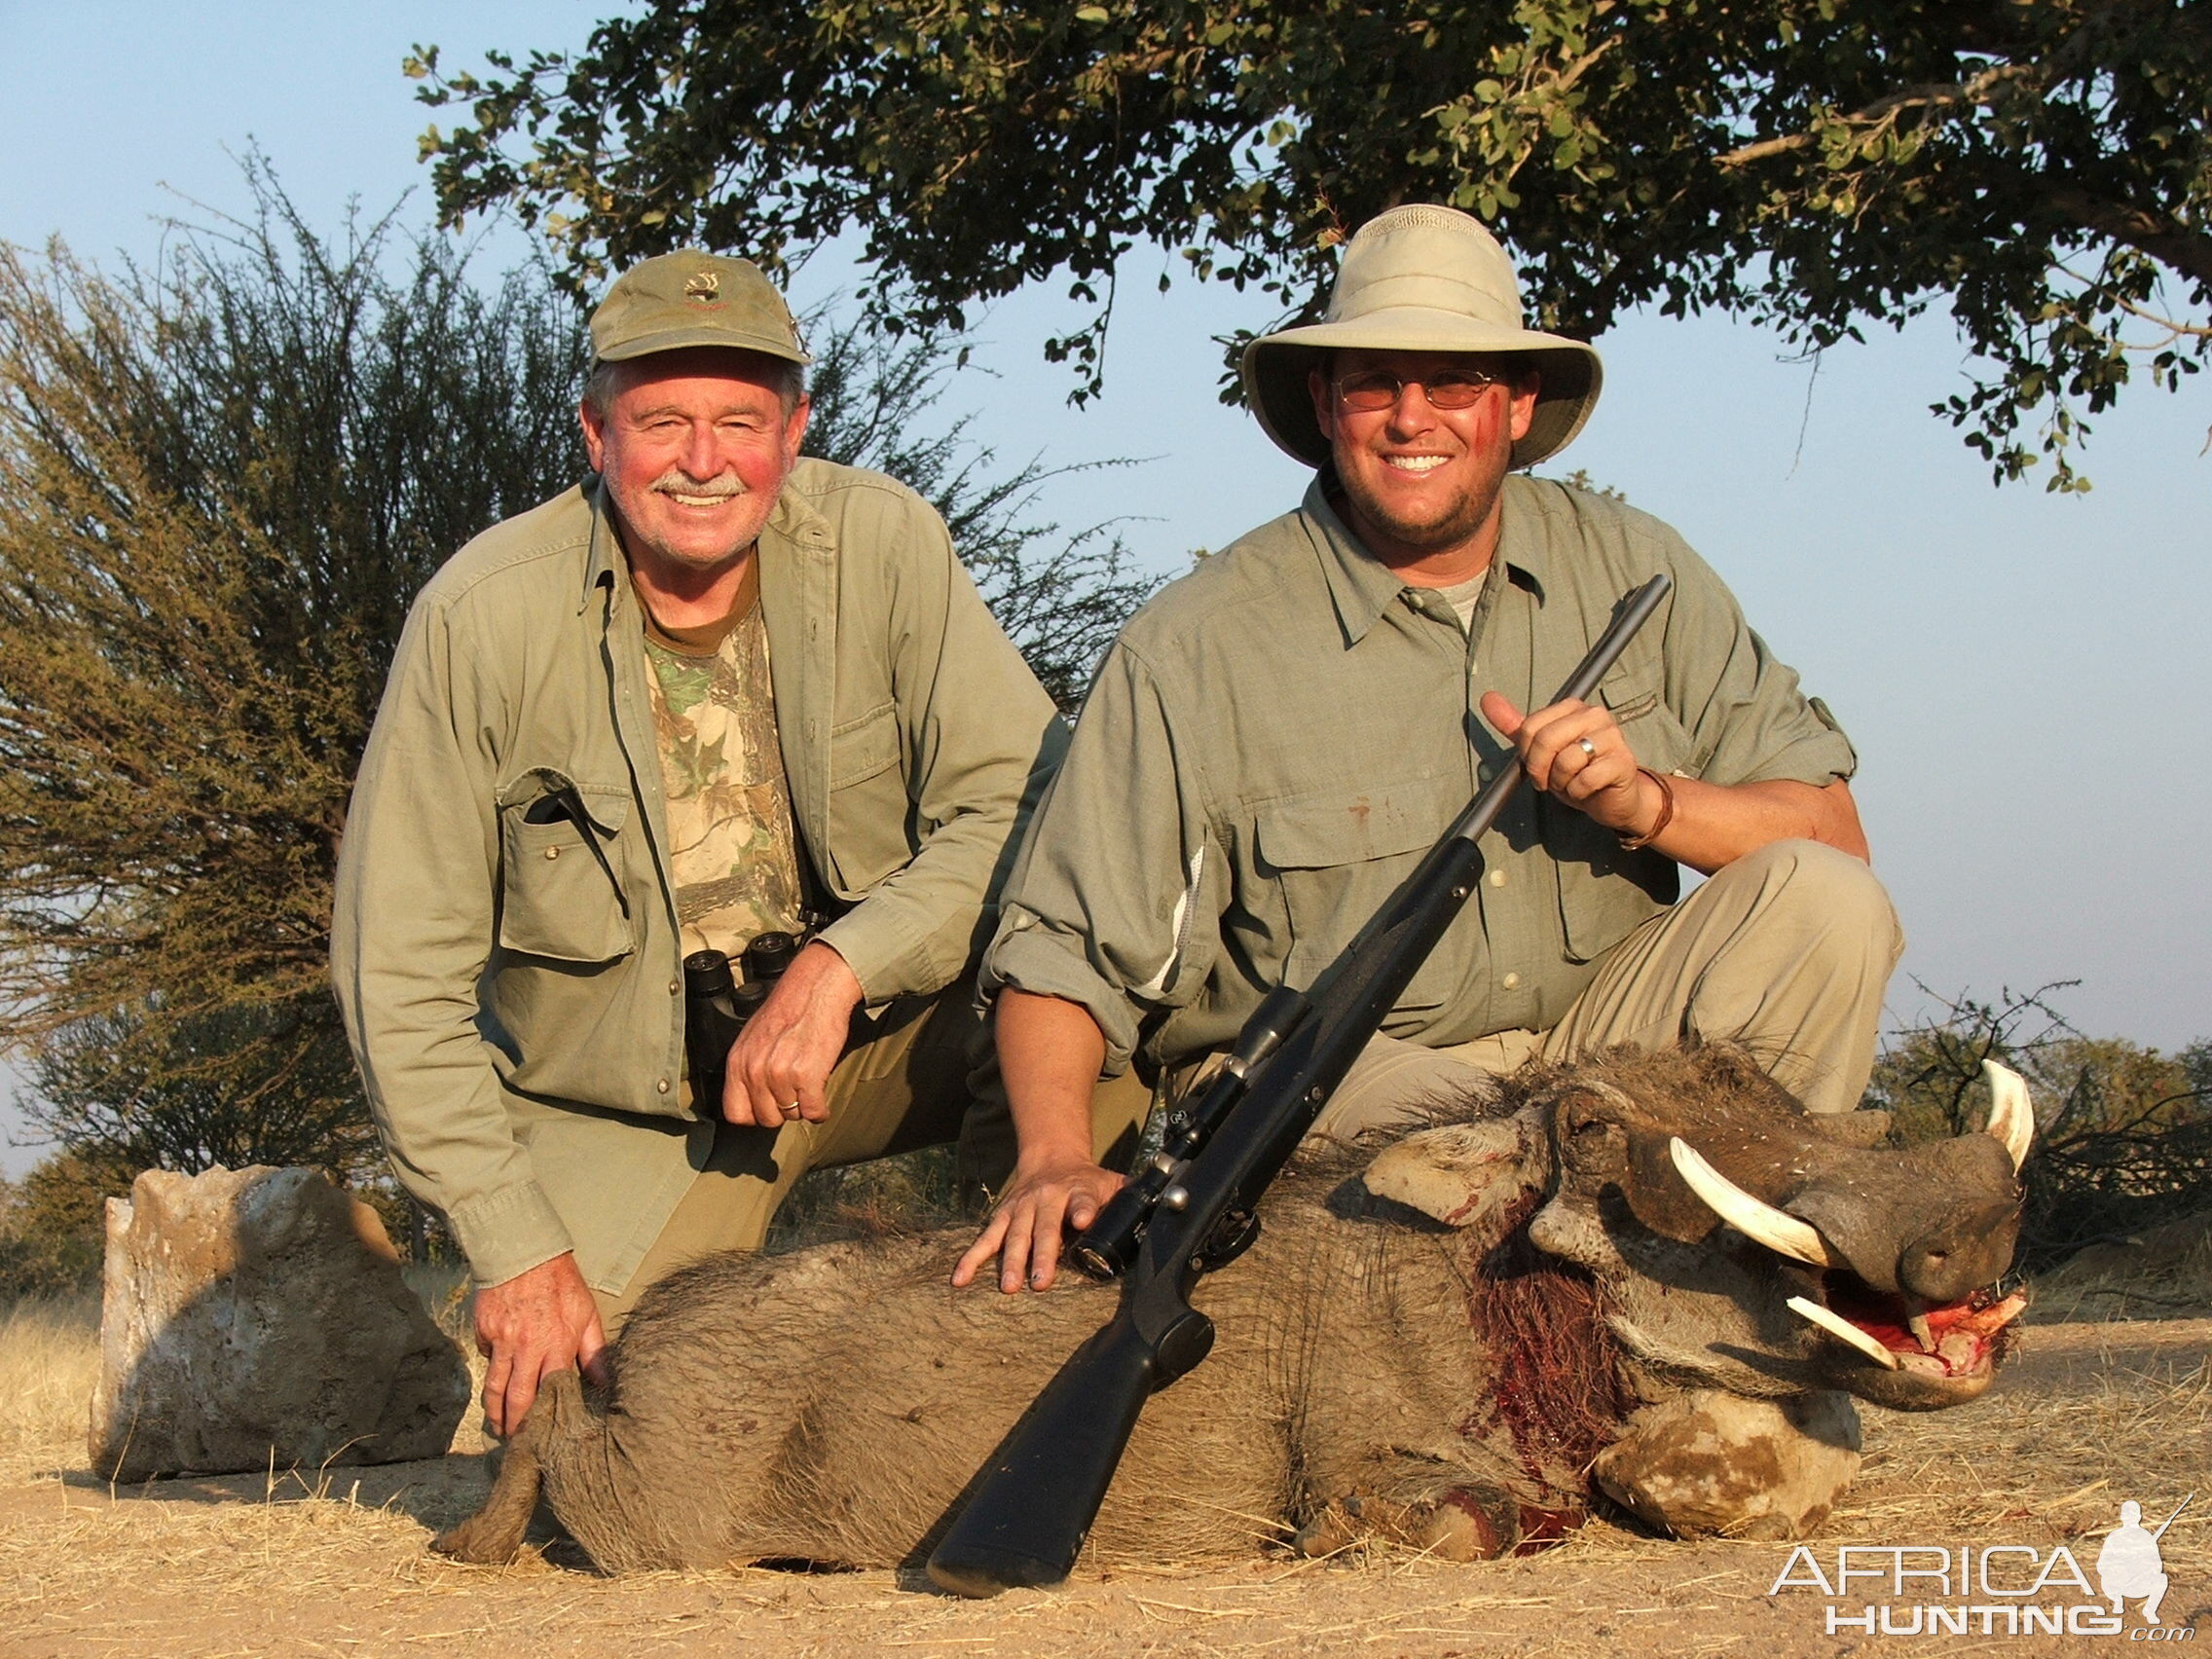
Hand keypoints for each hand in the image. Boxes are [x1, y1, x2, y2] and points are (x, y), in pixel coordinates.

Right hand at [472, 1252, 608, 1436]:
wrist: (523, 1252)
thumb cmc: (562, 1284)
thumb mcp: (587, 1314)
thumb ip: (596, 1353)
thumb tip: (608, 1384)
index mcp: (557, 1345)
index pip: (550, 1393)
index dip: (546, 1418)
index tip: (545, 1438)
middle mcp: (527, 1348)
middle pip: (517, 1399)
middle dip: (515, 1426)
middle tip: (516, 1444)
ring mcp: (502, 1341)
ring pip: (495, 1388)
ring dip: (496, 1413)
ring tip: (499, 1429)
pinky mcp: (483, 1333)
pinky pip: (487, 1362)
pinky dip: (490, 1375)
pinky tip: (495, 1387)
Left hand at [721, 941, 864, 1127]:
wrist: (815, 989)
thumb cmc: (788, 1010)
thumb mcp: (752, 1038)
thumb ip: (746, 1068)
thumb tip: (749, 1097)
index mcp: (737, 1063)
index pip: (735, 1114)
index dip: (754, 1115)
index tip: (767, 1108)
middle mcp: (755, 1071)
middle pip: (766, 1120)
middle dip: (782, 1112)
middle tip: (793, 1094)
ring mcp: (780, 1075)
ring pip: (793, 1115)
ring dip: (804, 1105)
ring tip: (809, 1084)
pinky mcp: (807, 1076)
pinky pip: (814, 1112)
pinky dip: (821, 1110)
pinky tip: (821, 1098)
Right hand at [951, 1152, 1126, 1292]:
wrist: (1051, 1155)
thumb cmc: (1087, 1180)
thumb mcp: (1112, 1181)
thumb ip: (1132, 1197)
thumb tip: (1168, 1204)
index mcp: (1079, 1189)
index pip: (1084, 1199)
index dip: (1084, 1209)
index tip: (1084, 1220)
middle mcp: (1048, 1198)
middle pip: (1044, 1227)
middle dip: (1042, 1253)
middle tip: (1040, 1281)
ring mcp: (1022, 1208)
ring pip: (1014, 1235)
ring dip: (1009, 1261)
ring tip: (1008, 1287)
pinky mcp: (1003, 1216)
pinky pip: (985, 1239)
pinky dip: (971, 1259)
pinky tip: (959, 1279)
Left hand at [1479, 690, 1663, 840]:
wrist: (1610, 797)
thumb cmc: (1576, 771)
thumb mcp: (1541, 748)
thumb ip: (1515, 725)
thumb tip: (1487, 699)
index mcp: (1572, 707)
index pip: (1531, 726)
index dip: (1527, 754)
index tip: (1538, 765)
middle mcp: (1594, 715)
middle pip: (1546, 740)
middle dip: (1540, 769)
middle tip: (1549, 780)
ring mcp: (1612, 736)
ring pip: (1566, 761)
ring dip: (1561, 782)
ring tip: (1571, 782)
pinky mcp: (1622, 761)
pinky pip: (1585, 780)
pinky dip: (1578, 792)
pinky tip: (1586, 789)